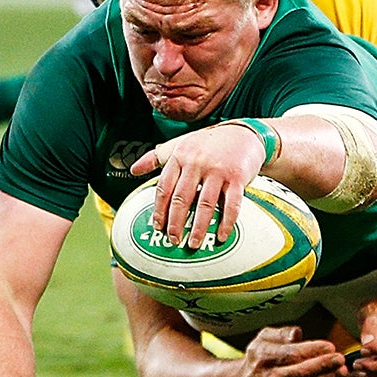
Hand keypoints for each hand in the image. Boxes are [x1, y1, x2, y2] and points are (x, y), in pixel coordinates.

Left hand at [130, 122, 267, 248]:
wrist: (242, 132)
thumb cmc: (208, 142)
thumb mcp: (180, 145)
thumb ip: (155, 157)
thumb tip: (133, 169)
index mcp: (180, 156)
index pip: (165, 187)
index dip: (159, 210)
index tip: (157, 227)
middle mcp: (197, 163)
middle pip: (182, 198)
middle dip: (175, 223)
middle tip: (172, 240)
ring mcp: (218, 170)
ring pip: (205, 204)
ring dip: (199, 228)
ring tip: (193, 244)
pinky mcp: (237, 177)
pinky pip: (231, 204)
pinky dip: (226, 222)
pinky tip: (222, 236)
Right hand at [235, 325, 350, 376]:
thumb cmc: (259, 358)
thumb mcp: (264, 338)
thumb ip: (282, 332)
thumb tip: (297, 333)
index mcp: (264, 357)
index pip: (292, 354)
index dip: (313, 350)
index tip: (329, 346)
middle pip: (300, 372)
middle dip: (323, 366)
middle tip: (340, 359)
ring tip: (342, 371)